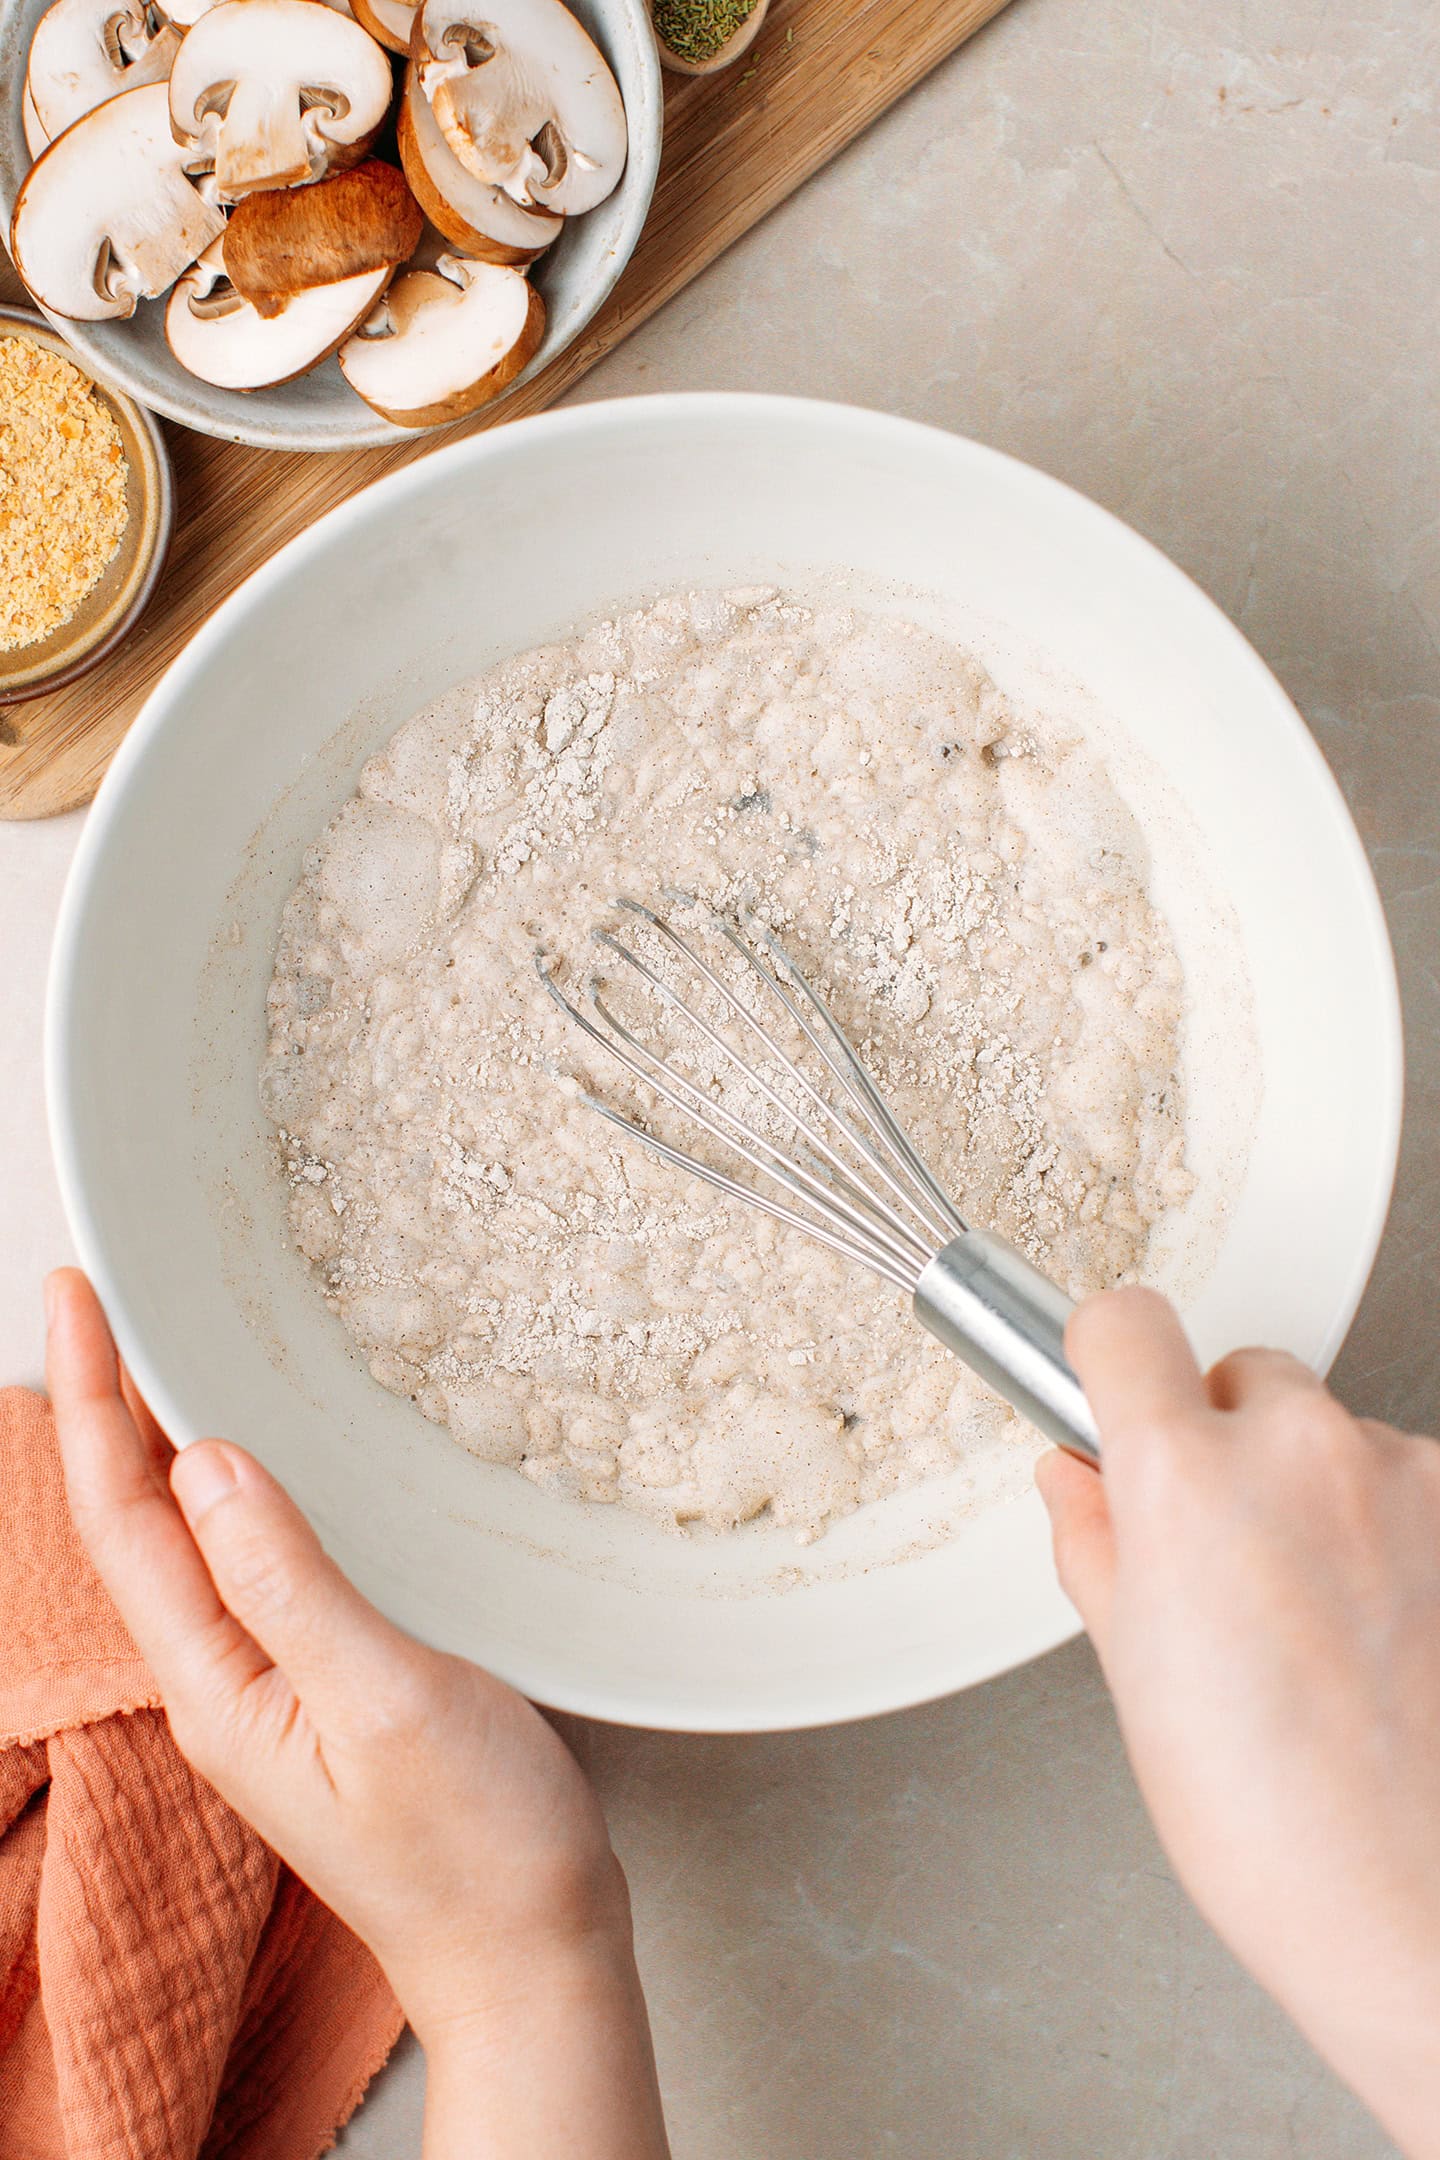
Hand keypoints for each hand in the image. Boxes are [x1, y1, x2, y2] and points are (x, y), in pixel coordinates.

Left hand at [45, 1269, 669, 2159]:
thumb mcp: (382, 1699)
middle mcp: (224, 1684)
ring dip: (159, 1444)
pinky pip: (250, 1566)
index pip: (123, 1519)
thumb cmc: (474, 1844)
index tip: (77, 1300)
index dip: (89, 1402)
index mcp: (218, 1685)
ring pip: (188, 1542)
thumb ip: (288, 1580)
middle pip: (136, 1524)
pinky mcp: (322, 1688)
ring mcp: (270, 1690)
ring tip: (155, 1357)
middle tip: (104, 1301)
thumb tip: (202, 1461)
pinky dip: (238, 1491)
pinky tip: (263, 1467)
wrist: (533, 1950)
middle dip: (104, 1407)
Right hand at [1040, 1287, 1439, 2159]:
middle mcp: (1298, 1449)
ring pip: (1331, 1436)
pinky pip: (1404, 1488)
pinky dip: (1385, 1534)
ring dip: (1312, 1492)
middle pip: (1240, 1376)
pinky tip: (1370, 1631)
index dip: (1107, 1357)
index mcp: (1185, 1476)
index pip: (1125, 1323)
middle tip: (1216, 1551)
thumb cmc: (1272, 1820)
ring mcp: (1403, 1477)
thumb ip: (1097, 1541)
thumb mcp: (1131, 1669)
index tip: (1108, 1386)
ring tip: (1306, 1620)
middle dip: (1220, 1441)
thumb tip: (1077, 1479)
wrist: (1414, 1907)